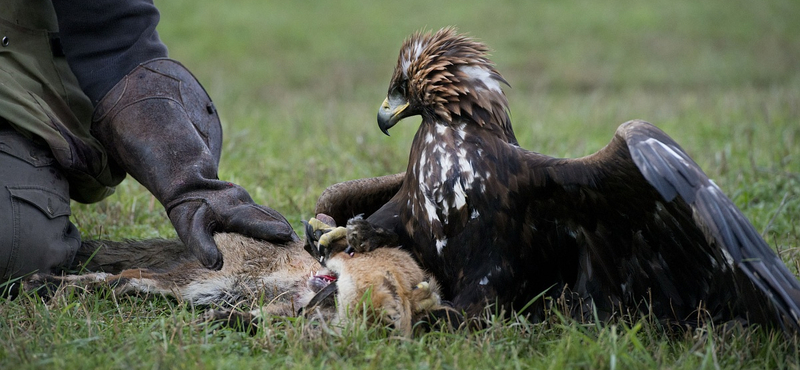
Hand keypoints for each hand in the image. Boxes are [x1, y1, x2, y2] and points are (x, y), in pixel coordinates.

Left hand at [168, 182, 297, 269]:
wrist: (187, 183)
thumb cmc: (187, 211)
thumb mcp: (189, 230)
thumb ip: (203, 247)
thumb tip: (217, 266)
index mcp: (229, 211)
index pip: (254, 221)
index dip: (272, 230)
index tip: (288, 237)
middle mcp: (242, 204)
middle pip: (269, 217)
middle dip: (285, 232)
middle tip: (300, 248)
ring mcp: (246, 200)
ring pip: (270, 213)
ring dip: (283, 227)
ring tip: (296, 243)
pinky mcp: (247, 201)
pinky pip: (266, 212)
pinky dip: (276, 222)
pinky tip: (284, 233)